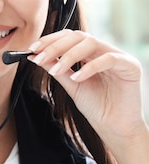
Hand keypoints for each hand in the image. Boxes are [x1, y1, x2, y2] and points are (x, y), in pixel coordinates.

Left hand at [28, 29, 143, 141]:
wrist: (114, 127)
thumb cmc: (96, 106)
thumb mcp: (70, 84)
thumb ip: (56, 68)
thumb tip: (35, 56)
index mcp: (90, 53)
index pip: (69, 37)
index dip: (50, 40)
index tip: (32, 49)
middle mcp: (104, 51)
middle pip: (78, 36)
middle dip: (55, 46)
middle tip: (39, 58)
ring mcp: (118, 56)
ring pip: (91, 43)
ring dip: (68, 55)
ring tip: (56, 71)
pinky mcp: (130, 66)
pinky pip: (108, 59)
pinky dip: (89, 67)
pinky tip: (77, 78)